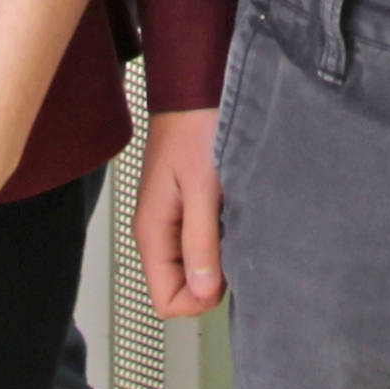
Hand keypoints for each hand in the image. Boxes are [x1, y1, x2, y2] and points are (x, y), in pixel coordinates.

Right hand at [133, 106, 224, 318]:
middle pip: (180, 287)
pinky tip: (234, 215)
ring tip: (237, 226)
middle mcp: (156, 231)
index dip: (199, 300)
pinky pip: (200, 242)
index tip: (228, 275)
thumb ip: (200, 241)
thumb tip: (203, 293)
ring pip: (192, 266)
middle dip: (211, 280)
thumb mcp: (203, 187)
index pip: (167, 300)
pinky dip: (219, 239)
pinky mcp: (185, 207)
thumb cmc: (197, 127)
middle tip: (237, 246)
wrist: (196, 88)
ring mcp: (170, 219)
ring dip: (217, 258)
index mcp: (152, 232)